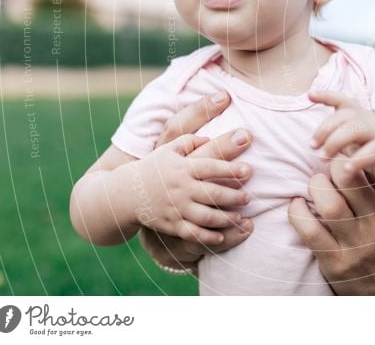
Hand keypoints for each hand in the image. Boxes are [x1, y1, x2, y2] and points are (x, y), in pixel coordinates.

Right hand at [138, 91, 256, 271]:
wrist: (125, 193)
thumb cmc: (153, 167)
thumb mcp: (168, 148)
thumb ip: (190, 140)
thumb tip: (210, 136)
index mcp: (182, 168)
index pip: (210, 167)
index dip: (230, 169)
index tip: (249, 170)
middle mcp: (180, 188)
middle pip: (212, 193)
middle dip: (233, 196)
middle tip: (249, 198)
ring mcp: (175, 208)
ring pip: (205, 216)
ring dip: (225, 218)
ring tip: (241, 218)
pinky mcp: (171, 224)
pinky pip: (191, 233)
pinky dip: (207, 237)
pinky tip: (221, 236)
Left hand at [288, 159, 374, 294]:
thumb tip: (350, 152)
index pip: (371, 171)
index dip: (351, 157)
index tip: (340, 154)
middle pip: (350, 181)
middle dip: (331, 167)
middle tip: (325, 169)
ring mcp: (355, 245)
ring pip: (330, 205)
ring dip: (314, 188)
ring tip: (313, 186)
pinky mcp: (335, 262)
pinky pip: (310, 231)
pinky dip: (296, 213)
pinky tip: (296, 206)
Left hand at [309, 91, 374, 186]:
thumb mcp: (356, 139)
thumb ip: (340, 134)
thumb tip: (314, 140)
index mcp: (360, 115)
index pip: (343, 100)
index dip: (327, 95)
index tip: (309, 95)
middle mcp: (370, 120)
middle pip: (345, 116)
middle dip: (324, 130)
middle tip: (312, 147)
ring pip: (356, 130)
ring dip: (336, 143)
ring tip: (323, 158)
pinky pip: (373, 152)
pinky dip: (359, 160)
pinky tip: (347, 170)